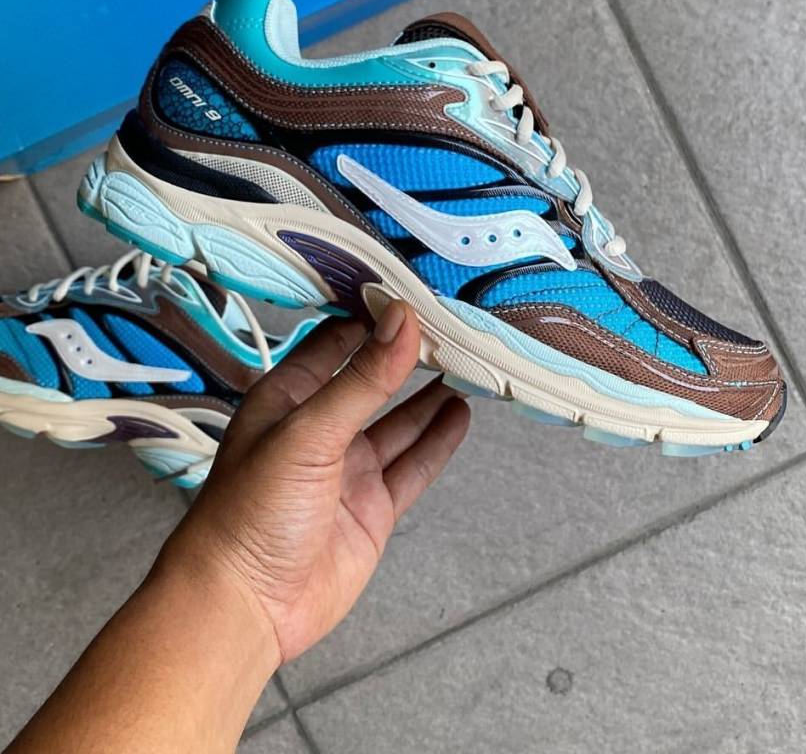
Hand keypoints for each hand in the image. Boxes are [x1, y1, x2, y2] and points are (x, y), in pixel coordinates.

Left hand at [161, 300, 470, 664]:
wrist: (245, 607)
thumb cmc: (250, 512)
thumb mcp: (309, 432)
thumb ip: (362, 378)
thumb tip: (403, 320)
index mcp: (287, 398)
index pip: (336, 341)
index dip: (373, 317)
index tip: (413, 292)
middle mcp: (318, 428)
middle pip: (372, 379)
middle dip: (408, 354)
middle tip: (452, 325)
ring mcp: (347, 469)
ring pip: (398, 421)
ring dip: (429, 395)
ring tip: (467, 363)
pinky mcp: (371, 507)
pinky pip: (412, 465)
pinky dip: (437, 440)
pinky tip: (459, 413)